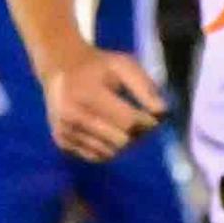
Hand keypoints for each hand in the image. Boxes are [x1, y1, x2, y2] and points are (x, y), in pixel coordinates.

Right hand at [44, 50, 166, 161]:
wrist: (61, 69)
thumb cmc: (100, 67)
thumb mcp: (124, 65)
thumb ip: (145, 87)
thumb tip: (162, 113)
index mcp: (87, 94)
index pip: (129, 121)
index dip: (149, 122)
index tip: (155, 115)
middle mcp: (71, 116)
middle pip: (121, 141)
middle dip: (139, 134)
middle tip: (144, 122)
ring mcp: (65, 132)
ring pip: (111, 152)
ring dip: (127, 143)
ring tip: (128, 125)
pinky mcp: (62, 143)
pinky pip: (97, 157)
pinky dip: (111, 148)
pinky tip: (112, 132)